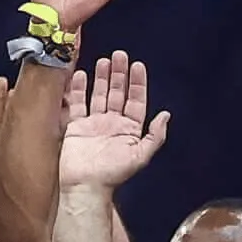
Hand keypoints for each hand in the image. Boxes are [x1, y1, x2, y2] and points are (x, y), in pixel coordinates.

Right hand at [59, 52, 168, 190]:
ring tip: (103, 61)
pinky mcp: (75, 126)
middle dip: (119, 75)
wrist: (85, 185)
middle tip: (119, 56)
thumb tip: (166, 115)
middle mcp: (112, 123)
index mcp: (129, 129)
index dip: (137, 83)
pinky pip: (77, 104)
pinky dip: (78, 90)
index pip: (135, 100)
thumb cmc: (113, 174)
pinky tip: (82, 76)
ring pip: (98, 95)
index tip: (137, 66)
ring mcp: (93, 123)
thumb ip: (154, 136)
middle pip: (117, 93)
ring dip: (101, 78)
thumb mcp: (141, 156)